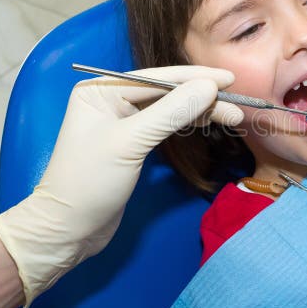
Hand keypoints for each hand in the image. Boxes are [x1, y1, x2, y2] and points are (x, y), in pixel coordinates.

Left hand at [0, 66, 242, 306]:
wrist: (68, 230)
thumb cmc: (90, 182)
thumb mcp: (131, 142)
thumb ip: (171, 112)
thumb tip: (209, 86)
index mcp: (100, 90)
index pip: (156, 77)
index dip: (195, 77)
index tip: (229, 78)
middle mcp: (110, 99)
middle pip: (166, 91)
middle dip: (201, 97)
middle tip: (238, 104)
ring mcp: (121, 121)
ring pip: (169, 108)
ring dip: (200, 111)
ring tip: (233, 116)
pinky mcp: (131, 143)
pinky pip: (165, 124)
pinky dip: (188, 123)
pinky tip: (208, 122)